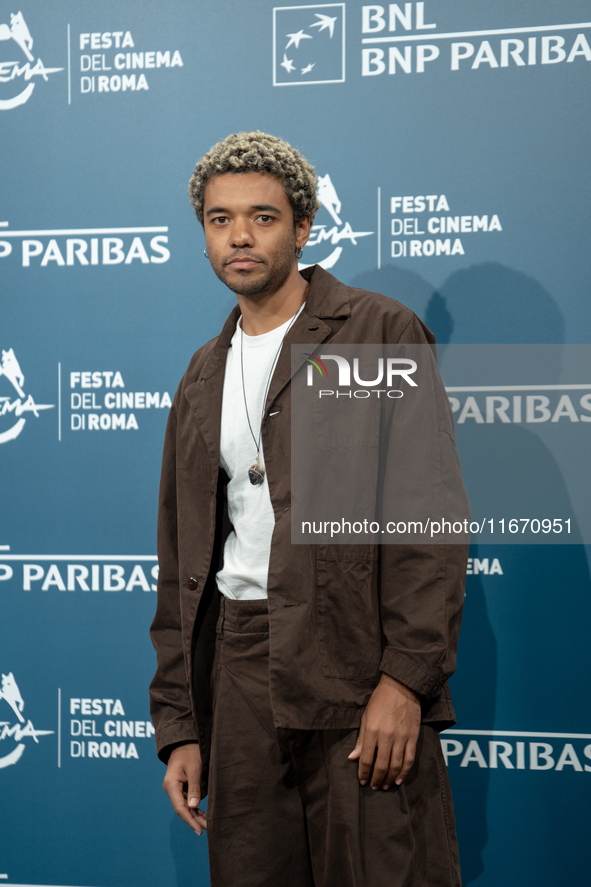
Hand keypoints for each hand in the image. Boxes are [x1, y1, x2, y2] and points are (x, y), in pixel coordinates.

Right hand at [163, 743, 206, 834]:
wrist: (184, 742)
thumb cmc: (190, 753)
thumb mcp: (194, 768)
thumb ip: (194, 787)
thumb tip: (194, 806)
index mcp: (171, 785)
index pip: (180, 808)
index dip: (190, 820)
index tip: (199, 830)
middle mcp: (171, 789)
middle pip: (183, 809)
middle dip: (195, 820)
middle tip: (208, 829)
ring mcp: (175, 789)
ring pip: (186, 806)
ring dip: (196, 815)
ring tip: (208, 825)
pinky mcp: (181, 787)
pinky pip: (187, 801)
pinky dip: (195, 808)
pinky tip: (203, 815)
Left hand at [348, 673, 420, 789]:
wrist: (401, 687)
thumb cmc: (380, 700)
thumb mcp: (366, 717)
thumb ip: (361, 739)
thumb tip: (353, 758)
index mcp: (372, 730)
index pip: (366, 759)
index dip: (363, 772)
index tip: (362, 780)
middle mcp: (387, 736)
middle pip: (382, 765)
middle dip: (376, 779)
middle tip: (374, 787)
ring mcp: (402, 737)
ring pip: (396, 765)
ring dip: (389, 778)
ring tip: (385, 786)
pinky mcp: (413, 737)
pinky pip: (409, 759)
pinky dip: (404, 772)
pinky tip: (399, 779)